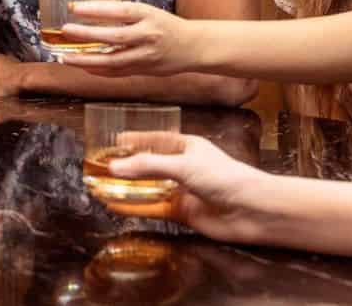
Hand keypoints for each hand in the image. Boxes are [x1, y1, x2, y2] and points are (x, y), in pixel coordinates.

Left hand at [57, 0, 198, 76]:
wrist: (193, 47)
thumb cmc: (166, 25)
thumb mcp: (148, 12)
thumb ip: (124, 14)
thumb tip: (89, 11)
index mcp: (149, 15)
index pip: (120, 11)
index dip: (96, 10)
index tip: (74, 8)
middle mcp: (148, 35)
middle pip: (114, 36)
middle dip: (87, 34)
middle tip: (65, 30)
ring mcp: (146, 56)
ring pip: (113, 60)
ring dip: (87, 59)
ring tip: (66, 57)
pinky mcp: (144, 70)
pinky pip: (117, 72)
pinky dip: (99, 70)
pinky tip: (83, 66)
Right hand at [102, 133, 269, 244]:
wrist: (250, 210)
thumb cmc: (225, 177)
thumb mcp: (183, 164)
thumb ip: (148, 166)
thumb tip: (114, 167)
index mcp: (188, 147)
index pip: (156, 139)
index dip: (137, 140)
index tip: (116, 140)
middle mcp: (183, 168)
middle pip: (150, 166)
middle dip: (128, 166)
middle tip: (102, 166)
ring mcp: (182, 191)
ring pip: (148, 188)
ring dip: (127, 188)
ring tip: (101, 186)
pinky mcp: (181, 213)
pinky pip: (152, 209)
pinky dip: (134, 208)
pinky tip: (115, 206)